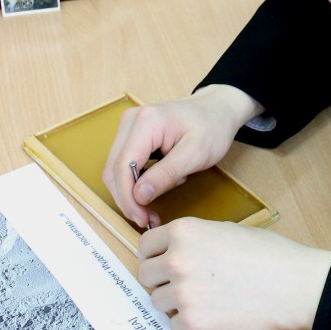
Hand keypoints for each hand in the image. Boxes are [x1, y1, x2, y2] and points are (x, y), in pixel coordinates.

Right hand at [102, 85, 263, 228]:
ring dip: (131, 194)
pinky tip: (153, 191)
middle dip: (128, 199)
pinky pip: (124, 165)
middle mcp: (130, 121)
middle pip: (114, 170)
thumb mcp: (195, 154)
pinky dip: (135, 184)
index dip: (128, 198)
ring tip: (152, 208)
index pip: (122, 166)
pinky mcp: (132, 136)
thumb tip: (138, 196)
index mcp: (146, 122)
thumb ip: (166, 175)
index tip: (142, 218)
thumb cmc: (212, 127)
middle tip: (147, 219)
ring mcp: (129, 127)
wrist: (217, 109)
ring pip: (116, 170)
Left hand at [137, 217, 330, 329]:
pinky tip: (212, 314)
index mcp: (184, 231)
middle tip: (184, 284)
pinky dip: (190, 324)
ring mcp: (182, 293)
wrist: (292, 284)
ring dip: (175, 303)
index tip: (162, 263)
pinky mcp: (193, 322)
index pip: (145, 246)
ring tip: (204, 299)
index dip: (154, 255)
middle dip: (161, 280)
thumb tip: (174, 251)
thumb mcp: (227, 230)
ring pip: (157, 302)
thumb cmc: (268, 254)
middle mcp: (176, 259)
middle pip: (145, 275)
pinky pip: (175, 326)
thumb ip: (195, 239)